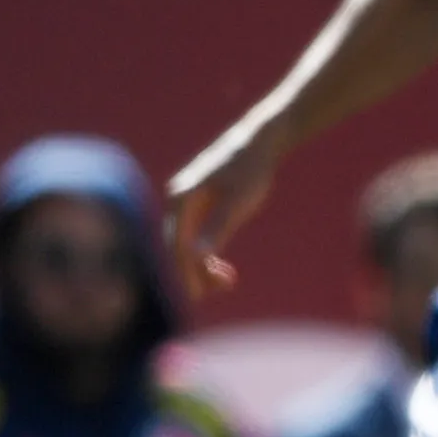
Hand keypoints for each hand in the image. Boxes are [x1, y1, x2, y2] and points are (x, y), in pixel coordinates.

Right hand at [166, 117, 290, 303]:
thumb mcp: (238, 203)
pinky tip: (224, 268)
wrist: (260, 141)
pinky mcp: (198, 204)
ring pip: (187, 243)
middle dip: (197, 272)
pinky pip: (196, 235)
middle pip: (178, 246)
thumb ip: (217, 229)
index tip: (200, 296)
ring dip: (203, 265)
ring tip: (229, 281)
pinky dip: (208, 252)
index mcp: (182, 199)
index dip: (186, 273)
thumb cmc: (250, 170)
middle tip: (223, 289)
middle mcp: (177, 200)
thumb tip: (196, 257)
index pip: (177, 245)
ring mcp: (186, 202)